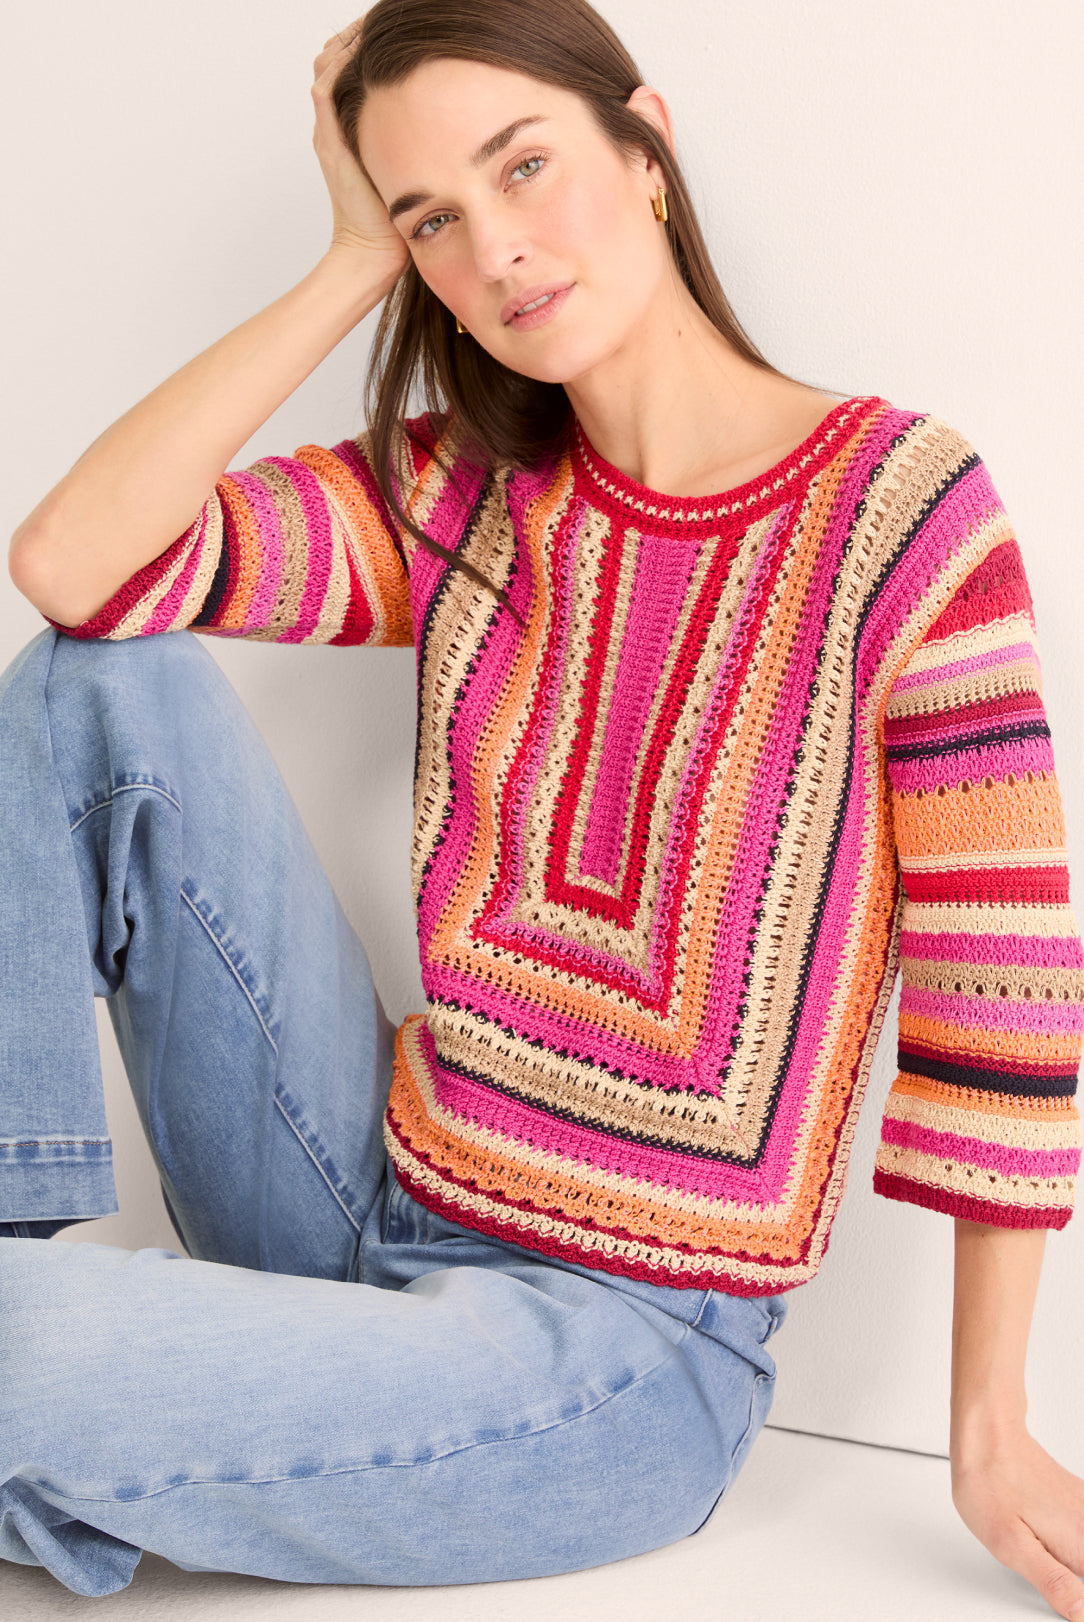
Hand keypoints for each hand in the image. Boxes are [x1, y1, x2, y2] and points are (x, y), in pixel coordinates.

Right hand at [310, 20, 408, 282]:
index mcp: (351, 130)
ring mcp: (330, 129)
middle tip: (394, 21)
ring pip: (329, 61)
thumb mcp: (414, 170)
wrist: (377, 253)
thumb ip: (422, 143)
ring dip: (354, 38)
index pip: (351, 69)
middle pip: (336, 57)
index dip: (371, 48)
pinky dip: (346, 56)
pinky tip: (371, 44)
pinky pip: (328, 80)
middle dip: (363, 36)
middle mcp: (336, 125)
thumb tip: (456, 120)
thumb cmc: (401, 223)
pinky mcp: (332, 137)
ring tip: (381, 22)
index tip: (404, 36)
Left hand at [952, 1426, 1083, 1618]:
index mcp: (1080, 1545)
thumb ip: (1053, 1584)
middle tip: (1038, 1561)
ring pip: (1082, 1551)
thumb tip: (1081, 1614)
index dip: (1079, 1599)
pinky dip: (1069, 1547)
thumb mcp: (1012, 1546)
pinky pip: (1080, 1533)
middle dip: (1070, 1577)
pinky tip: (1042, 1536)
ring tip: (1036, 1548)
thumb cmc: (991, 1485)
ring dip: (1069, 1564)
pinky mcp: (1077, 1502)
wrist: (987, 1436)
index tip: (1061, 1590)